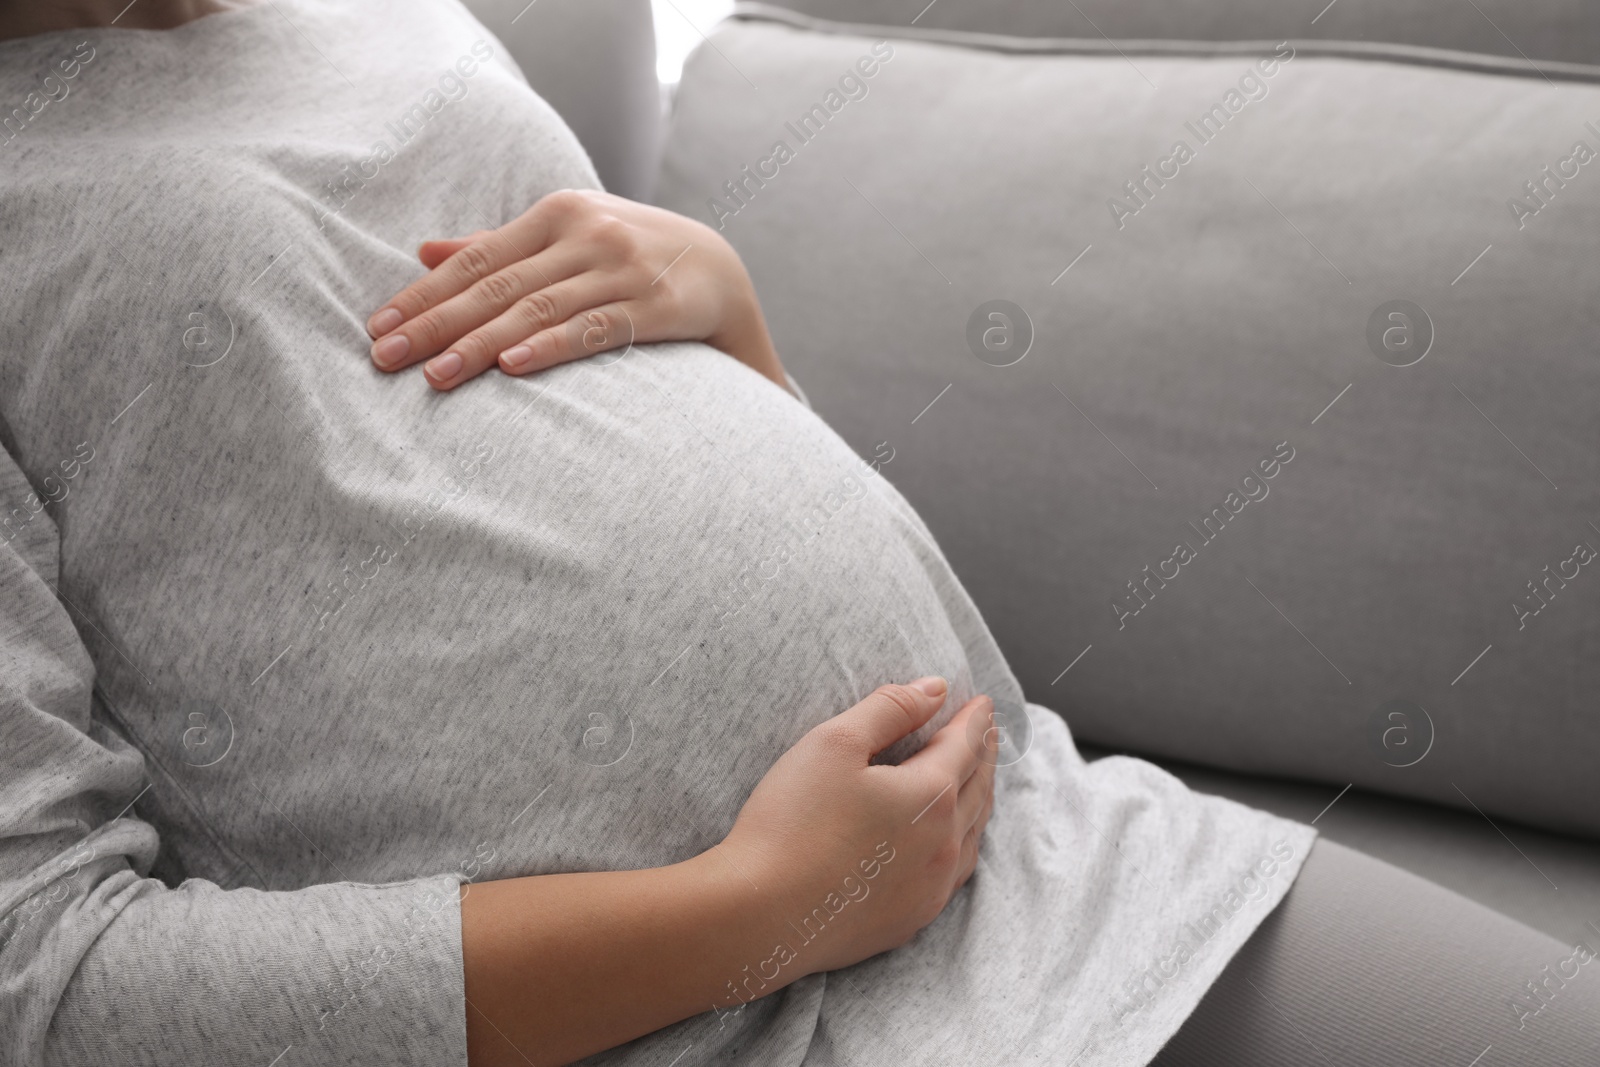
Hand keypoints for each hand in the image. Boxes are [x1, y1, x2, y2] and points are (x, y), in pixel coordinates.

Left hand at [364, 189, 788, 392]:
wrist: (723, 271)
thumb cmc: (630, 258)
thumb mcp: (568, 239)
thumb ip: (500, 246)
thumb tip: (423, 250)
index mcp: (557, 213)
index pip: (476, 258)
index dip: (423, 293)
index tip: (378, 326)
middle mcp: (587, 233)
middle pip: (496, 285)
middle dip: (436, 324)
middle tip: (386, 357)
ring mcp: (623, 268)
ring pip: (537, 309)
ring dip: (480, 345)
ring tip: (435, 376)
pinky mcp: (657, 305)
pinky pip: (594, 329)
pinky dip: (550, 346)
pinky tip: (512, 366)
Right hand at [712, 677, 997, 978]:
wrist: (761, 916)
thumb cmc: (791, 823)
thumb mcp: (833, 742)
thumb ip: (889, 709)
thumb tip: (935, 689)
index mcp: (930, 796)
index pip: (965, 746)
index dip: (975, 721)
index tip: (985, 704)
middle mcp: (944, 845)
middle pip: (978, 788)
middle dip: (984, 756)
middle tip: (987, 734)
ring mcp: (931, 889)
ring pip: (973, 835)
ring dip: (980, 799)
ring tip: (979, 780)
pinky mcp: (911, 920)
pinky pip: (955, 875)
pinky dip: (964, 844)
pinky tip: (954, 844)